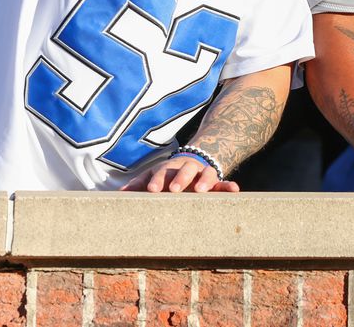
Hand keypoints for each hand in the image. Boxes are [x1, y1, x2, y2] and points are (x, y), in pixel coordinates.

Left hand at [120, 155, 241, 192]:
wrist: (193, 160)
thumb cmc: (168, 175)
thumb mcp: (154, 177)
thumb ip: (139, 184)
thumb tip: (118, 193)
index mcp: (168, 169)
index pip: (161, 172)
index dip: (156, 180)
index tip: (151, 190)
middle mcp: (185, 168)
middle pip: (182, 170)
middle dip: (179, 179)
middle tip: (174, 190)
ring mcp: (201, 173)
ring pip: (204, 173)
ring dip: (203, 180)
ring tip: (201, 190)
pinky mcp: (215, 180)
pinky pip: (224, 182)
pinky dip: (229, 186)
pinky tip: (235, 190)